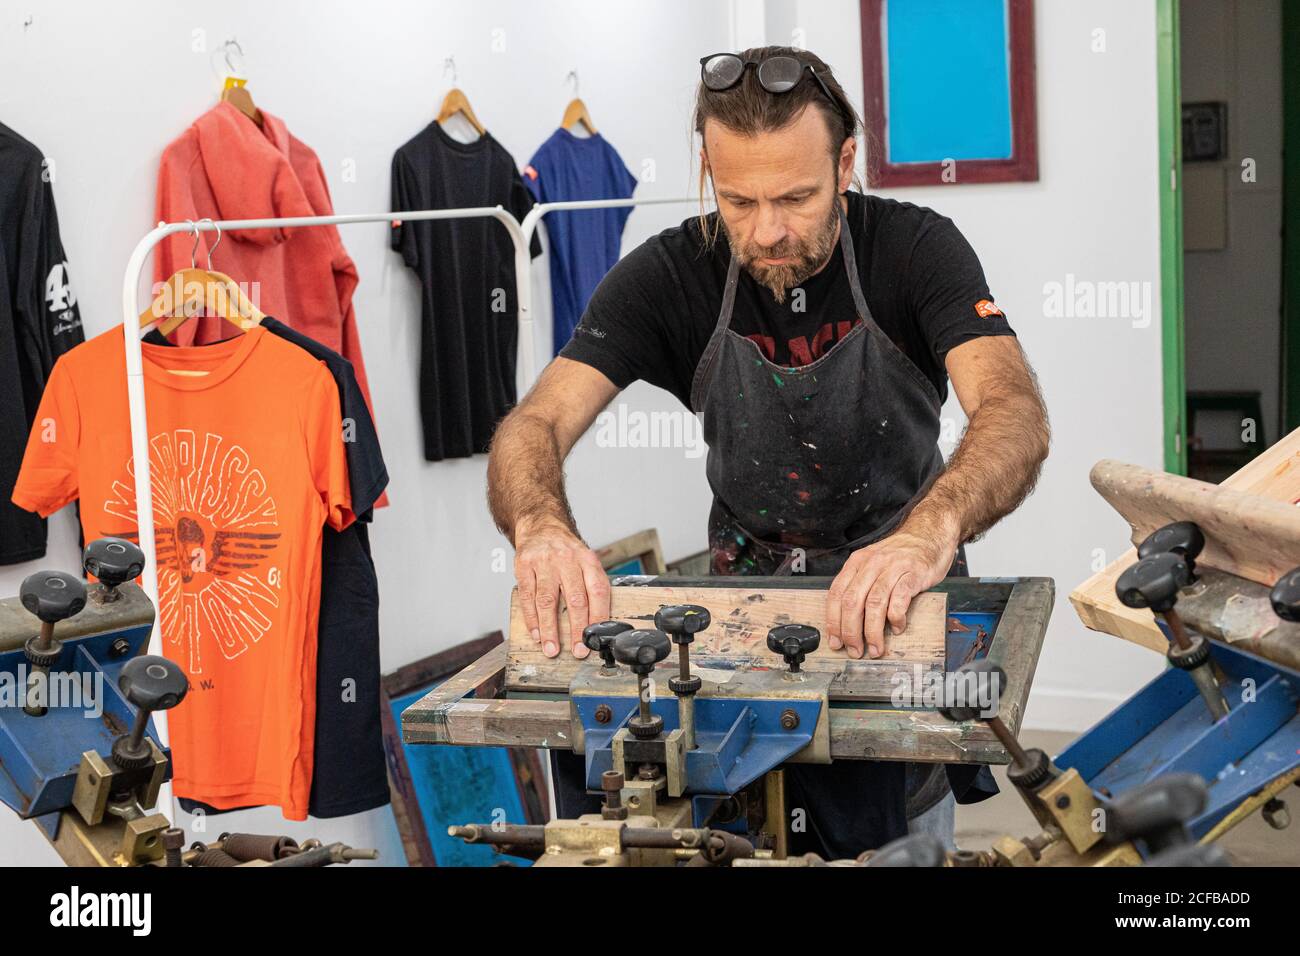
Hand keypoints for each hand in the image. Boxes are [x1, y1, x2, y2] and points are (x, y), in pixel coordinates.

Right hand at [513, 519, 610, 658]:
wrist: (541, 524)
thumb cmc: (566, 550)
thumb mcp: (586, 561)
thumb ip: (591, 586)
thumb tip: (598, 623)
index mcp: (588, 560)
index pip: (598, 591)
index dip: (598, 617)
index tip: (596, 638)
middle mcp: (567, 559)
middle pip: (575, 599)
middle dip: (576, 629)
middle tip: (578, 651)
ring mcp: (544, 562)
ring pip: (548, 601)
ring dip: (550, 629)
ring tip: (551, 649)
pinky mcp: (524, 565)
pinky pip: (528, 596)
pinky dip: (531, 618)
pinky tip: (536, 633)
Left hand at [825, 517, 958, 659]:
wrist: (929, 533)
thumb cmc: (900, 555)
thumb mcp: (872, 564)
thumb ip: (859, 586)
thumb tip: (846, 621)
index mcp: (856, 562)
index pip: (836, 594)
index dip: (833, 622)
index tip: (835, 641)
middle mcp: (871, 564)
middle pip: (853, 602)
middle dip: (851, 631)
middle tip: (855, 650)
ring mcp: (893, 567)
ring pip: (874, 604)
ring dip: (873, 631)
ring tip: (875, 647)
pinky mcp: (913, 573)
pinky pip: (900, 599)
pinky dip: (896, 618)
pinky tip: (897, 627)